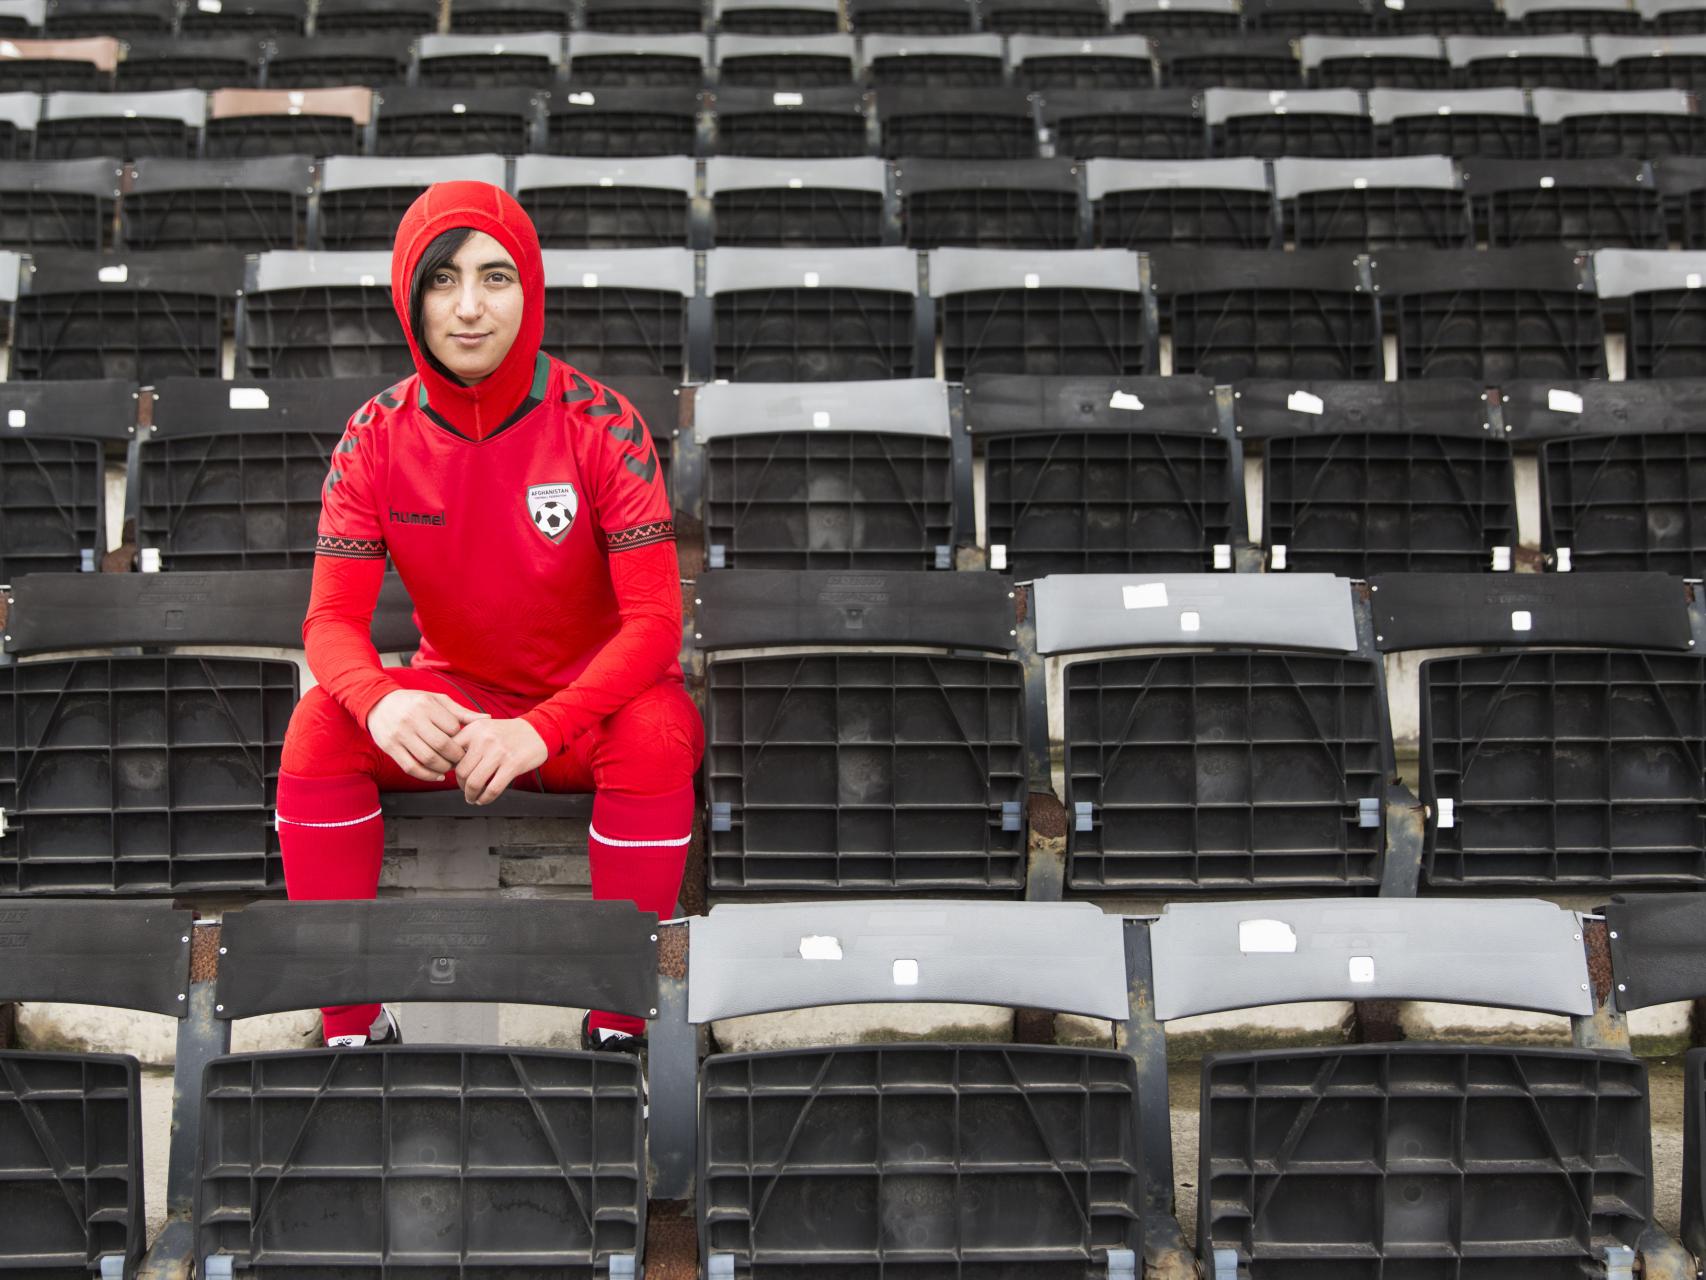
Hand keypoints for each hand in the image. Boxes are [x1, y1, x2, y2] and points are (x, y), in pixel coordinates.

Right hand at [366, 689, 488, 782]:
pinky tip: (438, 775)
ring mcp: (399, 735)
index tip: (465, 744)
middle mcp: (412, 719)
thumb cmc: (414, 702)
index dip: (461, 739)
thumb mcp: (437, 700)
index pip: (452, 728)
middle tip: (461, 759)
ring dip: (444, 767)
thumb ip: (461, 712)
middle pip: (442, 745)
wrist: (378, 704)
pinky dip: (427, 776)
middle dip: (456, 757)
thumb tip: (487, 718)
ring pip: (427, 759)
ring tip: (450, 766)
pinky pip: (411, 768)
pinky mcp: (390, 748)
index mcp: (426, 705)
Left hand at [452, 717, 549, 804]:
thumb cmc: (508, 733)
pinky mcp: (513, 765)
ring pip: (475, 782)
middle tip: (464, 789)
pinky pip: (493, 789)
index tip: (453, 776)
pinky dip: (485, 799)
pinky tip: (483, 799)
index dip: (448, 769)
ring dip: (470, 795)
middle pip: (462, 771)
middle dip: (461, 785)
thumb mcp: (484, 728)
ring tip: (472, 797)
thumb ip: (465, 741)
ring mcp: (499, 752)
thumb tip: (448, 764)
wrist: (537, 731)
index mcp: (474, 729)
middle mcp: (485, 739)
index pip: (451, 753)